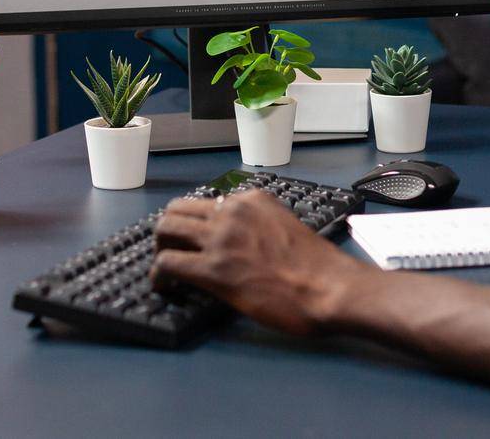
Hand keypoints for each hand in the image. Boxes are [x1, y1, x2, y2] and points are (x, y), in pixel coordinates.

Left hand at [151, 190, 369, 336]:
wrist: (331, 288)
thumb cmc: (319, 267)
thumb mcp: (286, 228)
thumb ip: (259, 227)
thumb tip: (240, 244)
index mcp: (253, 200)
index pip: (208, 202)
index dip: (196, 224)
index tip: (196, 241)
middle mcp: (233, 211)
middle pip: (178, 209)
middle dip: (169, 231)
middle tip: (172, 252)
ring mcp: (221, 238)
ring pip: (165, 229)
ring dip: (159, 248)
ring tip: (165, 271)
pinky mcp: (213, 269)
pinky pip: (167, 263)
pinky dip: (158, 276)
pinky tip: (165, 289)